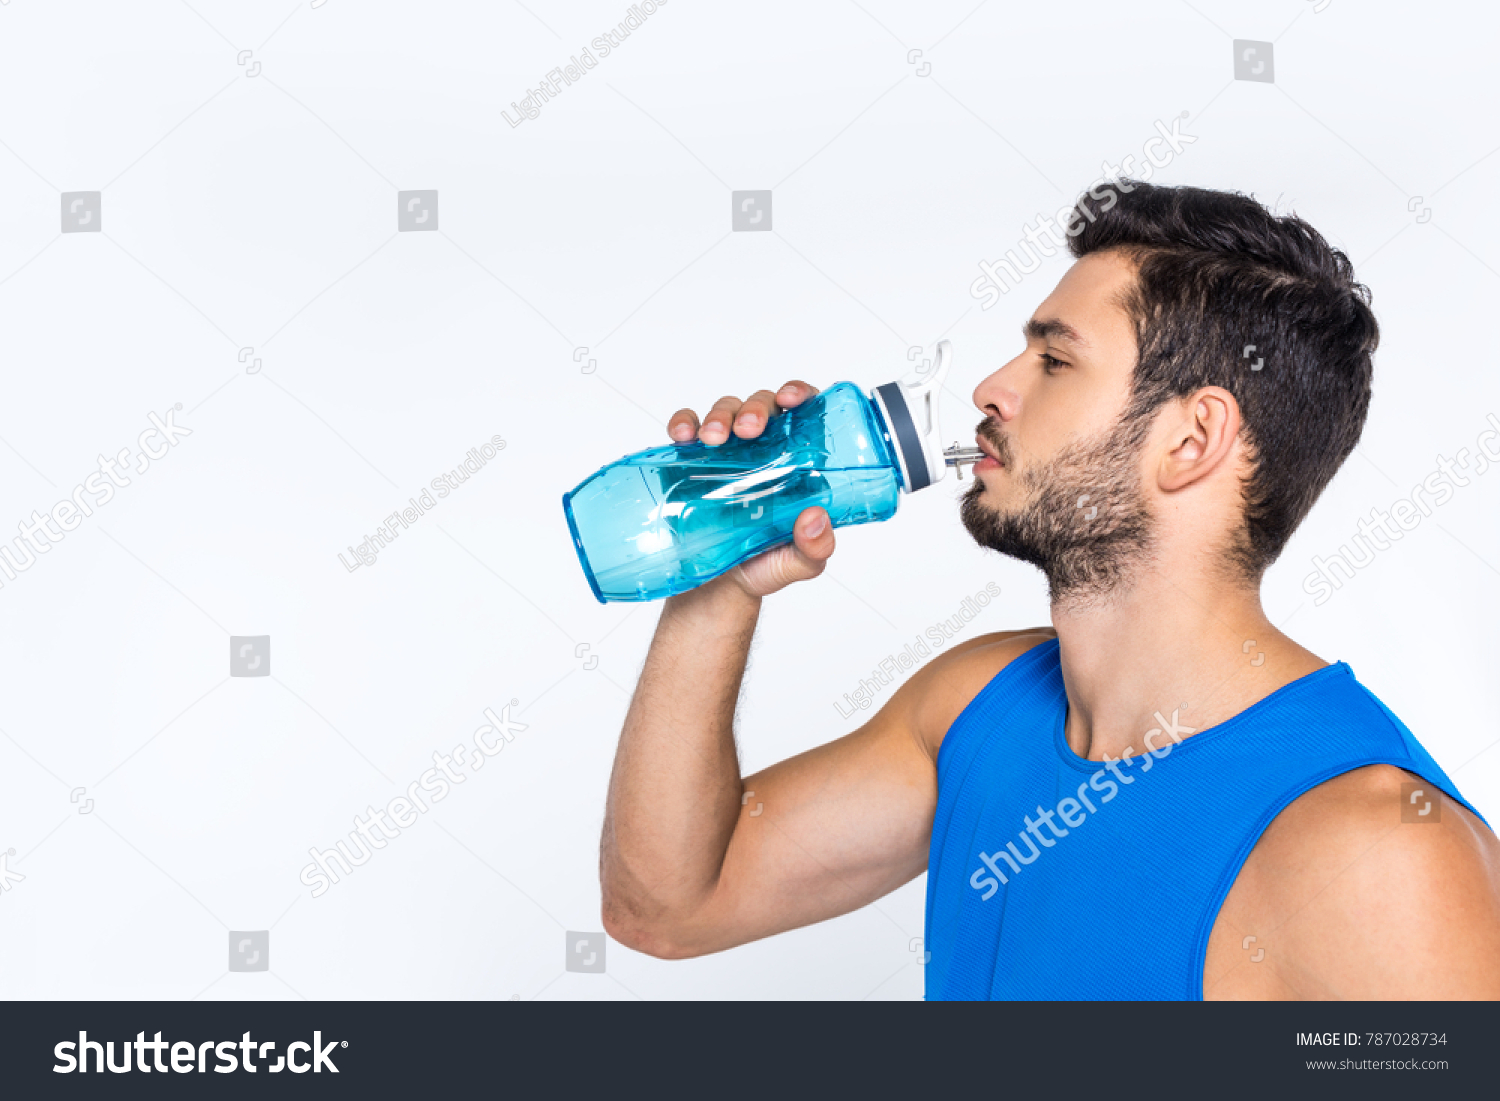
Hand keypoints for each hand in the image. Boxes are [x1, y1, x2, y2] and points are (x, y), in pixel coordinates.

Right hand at [665, 382, 834, 598]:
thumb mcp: (799, 564)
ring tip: (712, 439)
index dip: (799, 394)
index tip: (791, 400)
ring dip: (719, 415)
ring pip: (725, 410)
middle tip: (747, 431)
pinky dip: (683, 423)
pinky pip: (687, 429)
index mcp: (795, 463)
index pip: (803, 414)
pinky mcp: (691, 462)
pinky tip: (682, 436)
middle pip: (762, 405)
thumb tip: (816, 518)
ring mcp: (726, 454)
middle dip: (754, 408)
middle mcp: (762, 450)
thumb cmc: (762, 566)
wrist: (716, 589)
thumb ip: (815, 547)